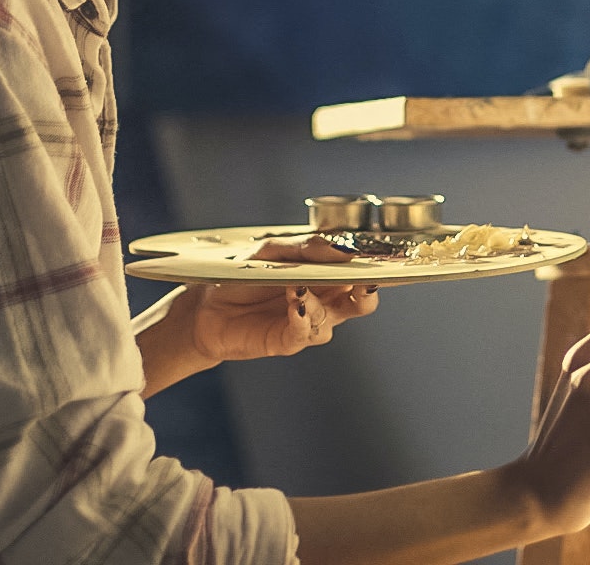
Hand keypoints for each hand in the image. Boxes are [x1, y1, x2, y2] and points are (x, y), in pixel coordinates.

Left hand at [188, 233, 381, 362]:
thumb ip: (307, 248)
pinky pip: (305, 333)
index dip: (377, 266)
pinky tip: (295, 302)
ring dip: (320, 300)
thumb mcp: (273, 250)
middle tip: (361, 278)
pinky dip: (303, 316)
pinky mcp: (288, 341)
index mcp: (329, 276)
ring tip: (298, 286)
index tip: (382, 256)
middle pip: (363, 301)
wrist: (206, 305)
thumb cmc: (245, 274)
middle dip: (367, 290)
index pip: (362, 272)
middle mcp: (326, 301)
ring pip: (334, 316)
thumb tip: (341, 248)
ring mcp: (309, 322)